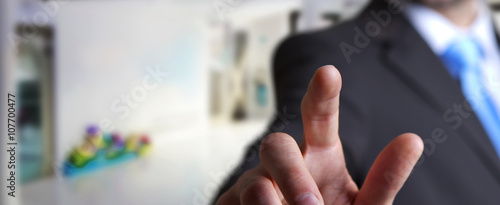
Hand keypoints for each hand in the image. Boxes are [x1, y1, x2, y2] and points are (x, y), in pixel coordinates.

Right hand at [216, 65, 423, 204]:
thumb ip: (383, 183)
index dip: (322, 96)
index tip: (329, 72)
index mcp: (320, 157)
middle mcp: (285, 164)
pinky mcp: (230, 202)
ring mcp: (255, 183)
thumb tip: (413, 139)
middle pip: (276, 145)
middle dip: (292, 176)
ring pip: (255, 185)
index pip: (319, 118)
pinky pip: (236, 204)